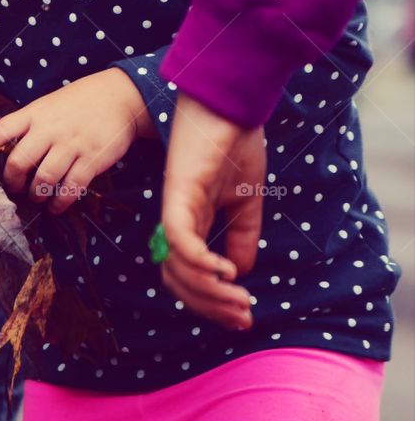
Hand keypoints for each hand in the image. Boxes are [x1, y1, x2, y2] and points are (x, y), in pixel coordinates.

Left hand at [0, 69, 156, 213]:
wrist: (119, 97)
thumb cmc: (79, 102)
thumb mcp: (47, 104)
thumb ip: (28, 124)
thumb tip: (4, 150)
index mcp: (33, 113)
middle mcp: (49, 129)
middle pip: (19, 163)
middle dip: (13, 183)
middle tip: (15, 190)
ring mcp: (70, 144)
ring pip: (43, 179)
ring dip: (36, 195)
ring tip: (37, 198)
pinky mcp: (91, 159)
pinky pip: (70, 187)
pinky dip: (60, 202)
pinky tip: (57, 205)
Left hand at [160, 94, 265, 329]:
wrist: (232, 102)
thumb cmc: (235, 141)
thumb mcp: (245, 198)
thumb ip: (241, 234)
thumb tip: (239, 274)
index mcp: (193, 220)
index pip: (190, 274)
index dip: (213, 301)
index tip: (244, 315)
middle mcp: (179, 218)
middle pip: (180, 281)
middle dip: (212, 307)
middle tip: (243, 318)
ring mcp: (176, 206)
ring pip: (178, 268)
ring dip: (210, 293)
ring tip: (238, 298)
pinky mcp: (179, 193)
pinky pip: (180, 240)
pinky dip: (200, 264)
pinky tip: (226, 272)